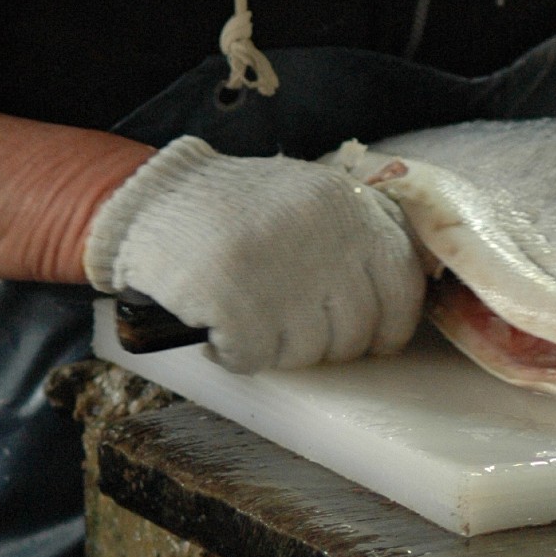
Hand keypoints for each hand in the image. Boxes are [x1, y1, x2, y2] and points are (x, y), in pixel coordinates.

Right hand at [84, 136, 425, 370]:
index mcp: (347, 205)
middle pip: (356, 330)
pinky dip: (235, 354)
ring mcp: (281, 268)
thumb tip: (394, 299)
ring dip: (277, 349)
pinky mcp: (235, 300)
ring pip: (308, 351)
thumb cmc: (232, 208)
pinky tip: (219, 330)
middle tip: (289, 330)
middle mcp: (324, 234)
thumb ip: (354, 235)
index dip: (391, 325)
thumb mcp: (307, 198)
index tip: (374, 340)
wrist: (152, 198)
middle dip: (325, 345)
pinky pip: (256, 358)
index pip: (403, 284)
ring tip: (250, 319)